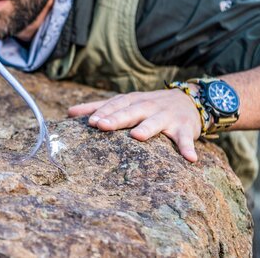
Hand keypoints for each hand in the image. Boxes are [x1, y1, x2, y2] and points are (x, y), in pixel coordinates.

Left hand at [68, 89, 202, 162]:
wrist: (189, 100)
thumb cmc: (149, 105)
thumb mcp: (125, 102)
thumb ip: (99, 107)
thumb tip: (69, 112)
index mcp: (133, 101)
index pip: (116, 104)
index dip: (103, 112)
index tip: (90, 121)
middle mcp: (149, 106)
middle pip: (131, 111)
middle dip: (117, 118)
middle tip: (101, 125)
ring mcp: (167, 117)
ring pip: (156, 122)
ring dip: (148, 128)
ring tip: (138, 136)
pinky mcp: (184, 128)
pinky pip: (186, 139)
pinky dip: (188, 148)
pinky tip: (190, 159)